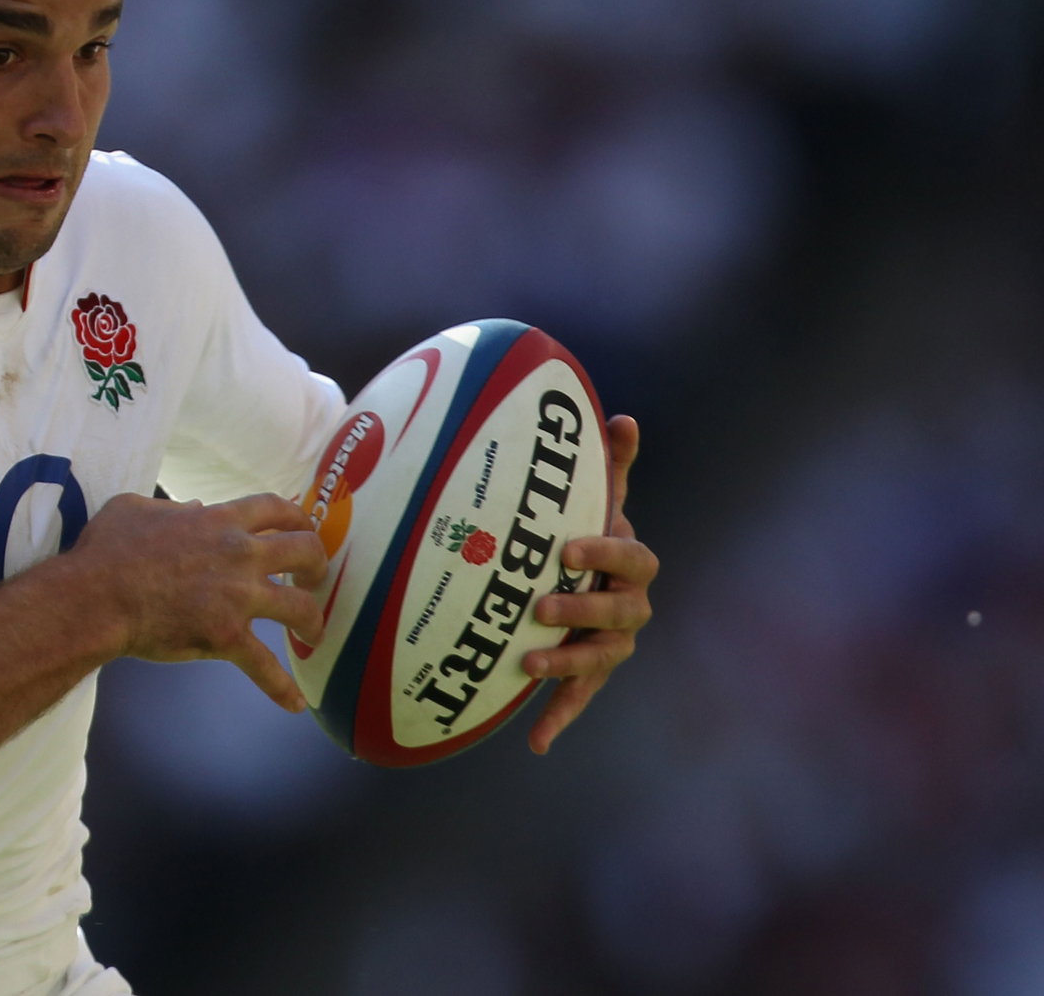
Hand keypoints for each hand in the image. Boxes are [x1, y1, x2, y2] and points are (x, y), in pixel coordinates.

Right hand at [76, 491, 327, 712]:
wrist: (96, 596)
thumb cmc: (107, 550)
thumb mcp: (135, 508)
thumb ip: (171, 508)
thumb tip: (194, 510)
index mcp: (221, 520)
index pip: (276, 509)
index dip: (296, 518)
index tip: (302, 529)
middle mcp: (241, 554)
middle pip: (305, 550)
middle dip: (317, 564)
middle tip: (312, 579)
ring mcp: (238, 597)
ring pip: (300, 607)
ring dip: (312, 622)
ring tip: (312, 634)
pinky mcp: (227, 637)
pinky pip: (265, 666)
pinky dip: (281, 688)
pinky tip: (295, 704)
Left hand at [521, 415, 655, 754]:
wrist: (578, 578)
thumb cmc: (581, 533)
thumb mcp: (592, 501)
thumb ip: (609, 465)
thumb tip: (622, 416)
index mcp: (630, 565)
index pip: (632, 559)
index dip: (605, 555)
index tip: (567, 551)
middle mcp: (628, 608)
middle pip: (618, 614)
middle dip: (581, 611)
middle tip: (539, 606)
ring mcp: (609, 645)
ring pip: (599, 660)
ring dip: (567, 664)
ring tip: (527, 664)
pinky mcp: (585, 677)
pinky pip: (577, 700)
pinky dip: (558, 719)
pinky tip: (535, 742)